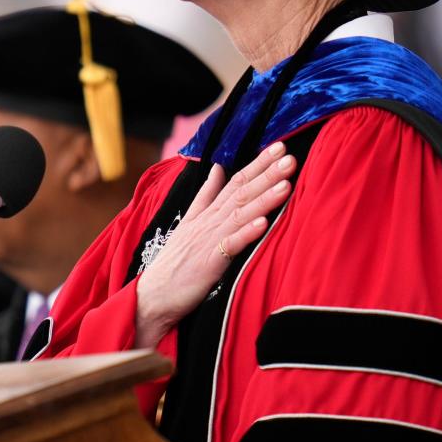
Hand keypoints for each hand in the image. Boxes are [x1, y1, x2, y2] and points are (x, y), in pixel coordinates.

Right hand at [133, 142, 296, 348]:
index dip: (257, 164)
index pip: (235, 181)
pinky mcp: (209, 262)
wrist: (153, 294)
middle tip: (288, 156)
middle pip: (241, 192)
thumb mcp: (190, 221)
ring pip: (240, 214)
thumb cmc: (175, 262)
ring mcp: (208, 240)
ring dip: (263, 198)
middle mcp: (209, 221)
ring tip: (285, 183)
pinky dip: (247, 232)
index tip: (278, 147)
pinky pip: (231, 245)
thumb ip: (206, 195)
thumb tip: (218, 167)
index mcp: (206, 212)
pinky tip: (264, 222)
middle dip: (266, 173)